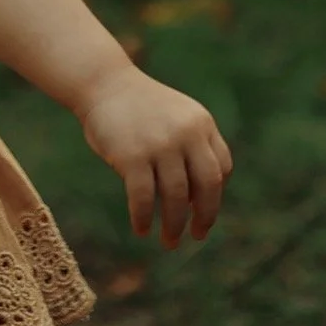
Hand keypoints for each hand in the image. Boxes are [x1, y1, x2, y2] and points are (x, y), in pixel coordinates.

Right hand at [79, 67, 232, 247]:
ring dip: (174, 225)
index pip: (221, 168)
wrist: (103, 83)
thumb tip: (197, 200)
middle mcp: (185, 133)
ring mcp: (159, 144)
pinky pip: (143, 198)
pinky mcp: (132, 156)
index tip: (201, 209)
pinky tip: (141, 229)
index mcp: (201, 123)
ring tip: (169, 242)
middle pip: (207, 185)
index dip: (215, 193)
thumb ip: (192, 147)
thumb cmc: (140, 107)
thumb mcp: (176, 117)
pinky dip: (143, 218)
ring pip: (176, 197)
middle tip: (197, 236)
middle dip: (204, 216)